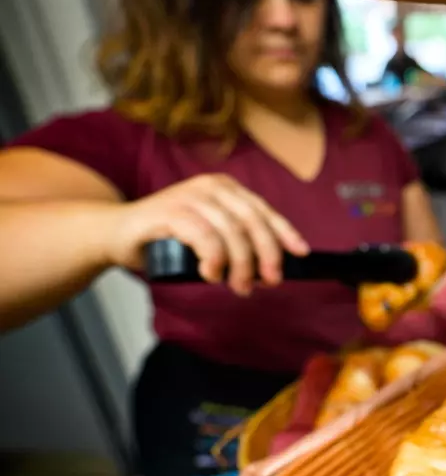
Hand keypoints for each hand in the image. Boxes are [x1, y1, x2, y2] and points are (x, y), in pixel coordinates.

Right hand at [107, 174, 308, 294]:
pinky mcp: (171, 211)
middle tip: (269, 281)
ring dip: (240, 265)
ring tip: (238, 287)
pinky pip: (205, 236)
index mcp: (225, 189)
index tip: (301, 254)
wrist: (114, 233)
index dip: (285, 233)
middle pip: (252, 222)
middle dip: (266, 255)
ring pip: (232, 232)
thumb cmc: (164, 238)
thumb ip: (233, 242)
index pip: (263, 211)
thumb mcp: (208, 236)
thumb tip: (268, 269)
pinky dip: (214, 259)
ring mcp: (191, 197)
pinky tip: (212, 274)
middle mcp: (211, 188)